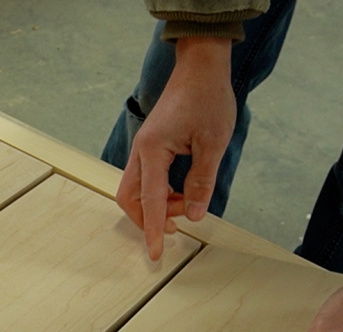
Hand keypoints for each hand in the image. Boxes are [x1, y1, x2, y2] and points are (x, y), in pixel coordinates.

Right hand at [116, 36, 234, 259]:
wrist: (200, 67)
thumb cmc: (207, 98)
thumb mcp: (213, 143)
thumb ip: (201, 182)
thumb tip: (195, 214)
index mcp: (153, 150)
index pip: (150, 201)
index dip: (154, 230)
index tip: (156, 254)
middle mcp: (141, 151)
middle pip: (129, 199)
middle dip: (148, 219)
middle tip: (177, 227)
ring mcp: (143, 148)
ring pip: (135, 190)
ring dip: (156, 206)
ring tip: (187, 205)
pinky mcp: (150, 146)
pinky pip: (145, 178)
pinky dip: (158, 193)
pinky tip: (180, 193)